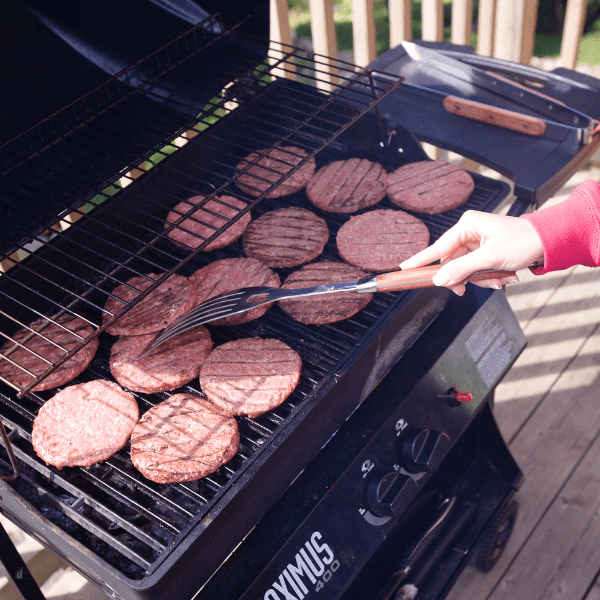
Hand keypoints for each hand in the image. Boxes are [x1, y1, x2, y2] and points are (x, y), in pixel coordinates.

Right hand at [399, 210, 543, 294]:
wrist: (549, 242)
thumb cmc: (523, 241)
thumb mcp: (490, 258)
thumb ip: (462, 269)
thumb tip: (439, 279)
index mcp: (467, 225)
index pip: (437, 247)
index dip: (420, 260)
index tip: (403, 268)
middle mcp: (469, 232)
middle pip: (451, 263)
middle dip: (464, 277)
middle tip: (467, 288)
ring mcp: (477, 243)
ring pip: (465, 269)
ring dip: (480, 279)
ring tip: (498, 279)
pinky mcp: (484, 252)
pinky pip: (476, 270)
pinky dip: (487, 277)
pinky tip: (502, 277)